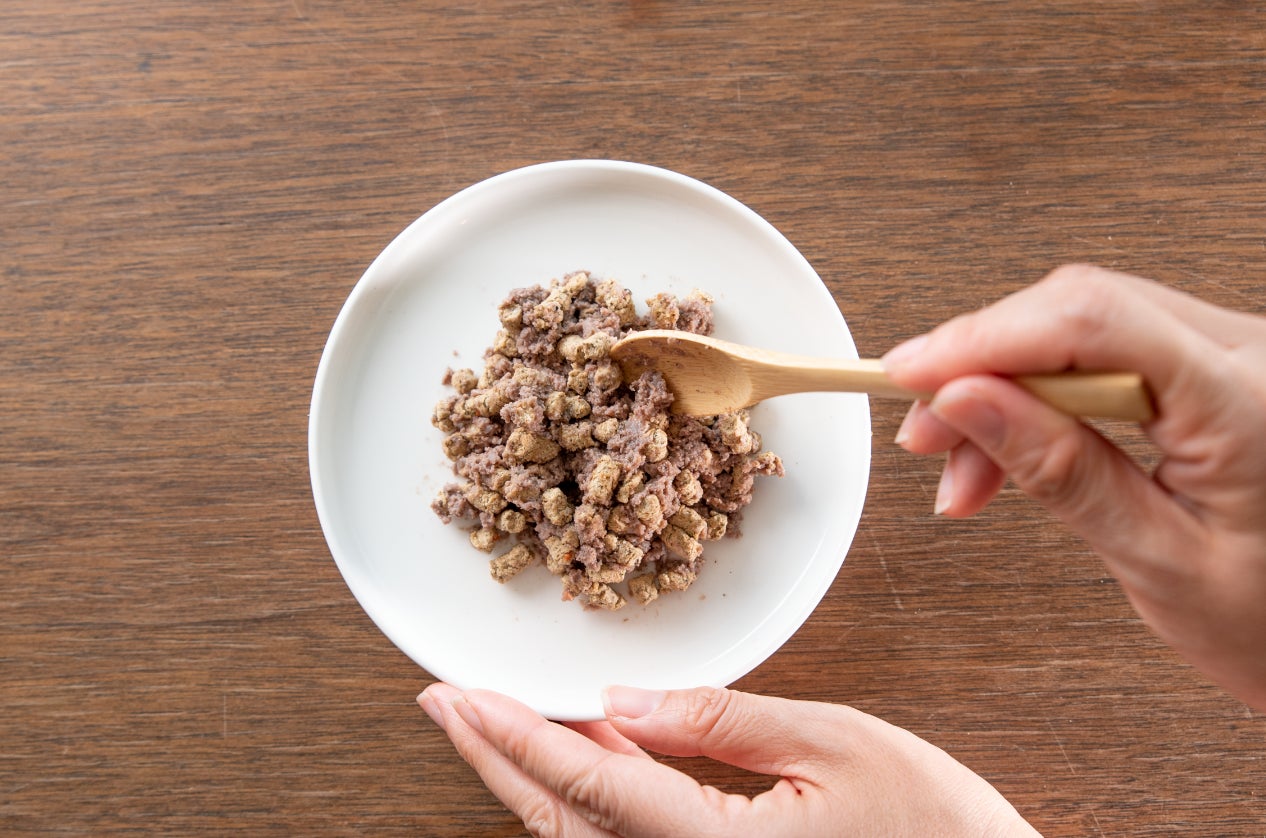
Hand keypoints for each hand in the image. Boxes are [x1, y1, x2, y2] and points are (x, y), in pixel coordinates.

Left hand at [418, 682, 1037, 836]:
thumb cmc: (934, 826)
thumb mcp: (836, 746)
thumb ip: (724, 722)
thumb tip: (628, 701)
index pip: (586, 781)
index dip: (511, 735)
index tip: (455, 695)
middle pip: (563, 819)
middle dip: (495, 757)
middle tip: (444, 702)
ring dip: (530, 779)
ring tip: (490, 722)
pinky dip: (585, 797)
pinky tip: (580, 757)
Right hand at [883, 264, 1265, 709]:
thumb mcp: (1162, 564)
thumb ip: (1060, 472)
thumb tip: (966, 400)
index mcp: (1249, 398)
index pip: (1089, 322)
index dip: (980, 337)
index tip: (906, 373)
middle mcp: (1249, 353)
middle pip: (1077, 314)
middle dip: (981, 370)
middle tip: (924, 441)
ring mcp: (1235, 357)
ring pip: (1083, 332)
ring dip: (1006, 392)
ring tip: (964, 473)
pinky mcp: (1215, 373)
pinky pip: (1110, 358)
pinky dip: (1046, 401)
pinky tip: (1011, 450)